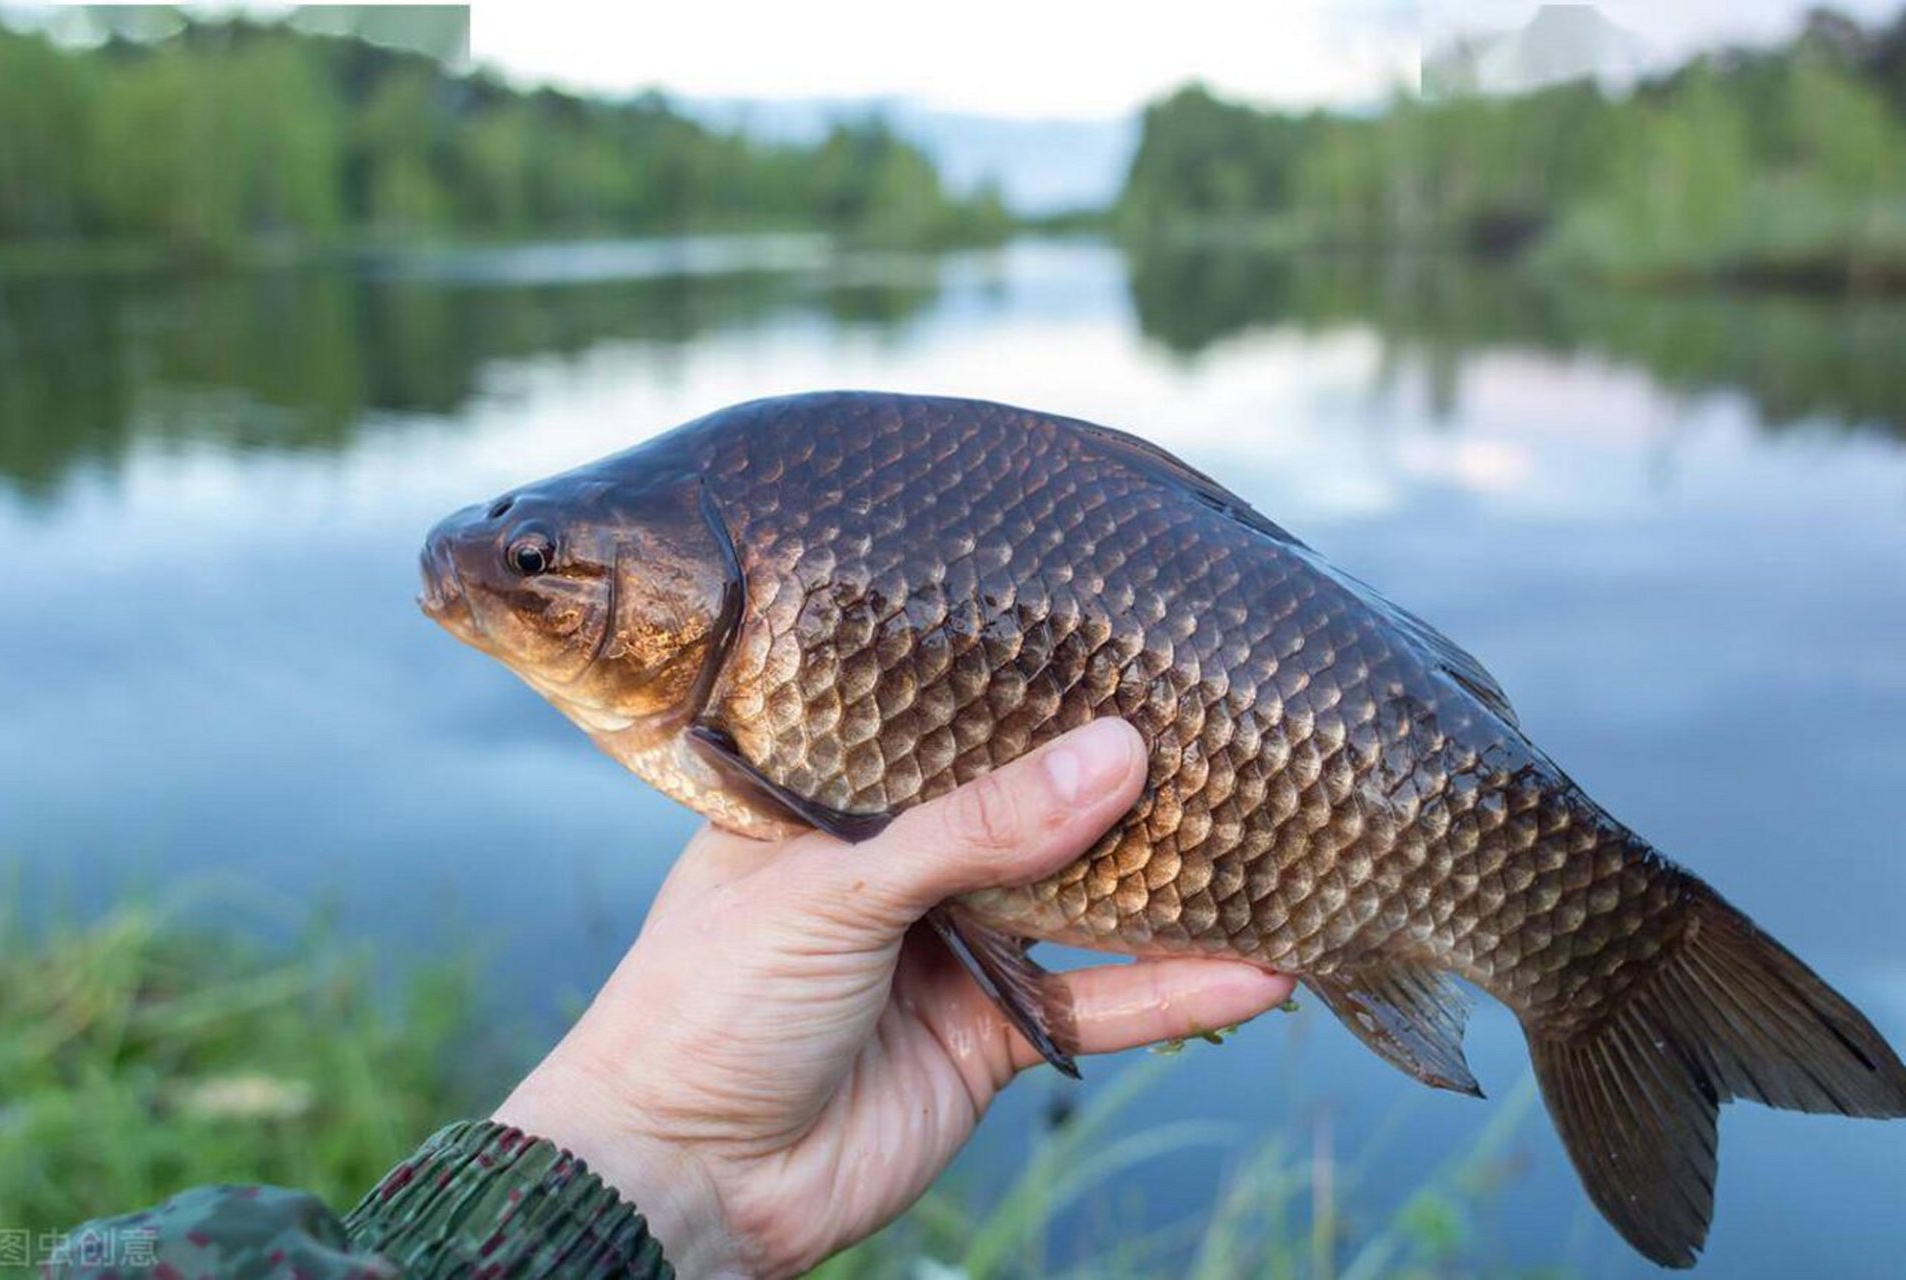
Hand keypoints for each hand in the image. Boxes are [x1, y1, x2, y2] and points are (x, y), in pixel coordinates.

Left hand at [493, 718, 1295, 1277]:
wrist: (684, 1185)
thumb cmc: (709, 1004)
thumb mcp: (833, 887)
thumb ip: (976, 827)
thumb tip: (1118, 752)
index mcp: (832, 801)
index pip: (941, 724)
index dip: (1026, 691)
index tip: (1127, 643)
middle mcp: (898, 865)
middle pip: (1028, 809)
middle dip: (1117, 782)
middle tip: (1227, 729)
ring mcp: (950, 949)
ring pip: (1080, 903)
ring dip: (1168, 885)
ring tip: (1272, 838)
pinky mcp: (990, 1035)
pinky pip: (1098, 1004)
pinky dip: (1173, 991)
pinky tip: (1256, 968)